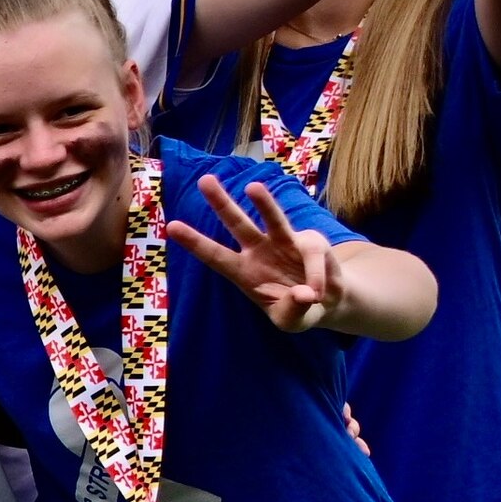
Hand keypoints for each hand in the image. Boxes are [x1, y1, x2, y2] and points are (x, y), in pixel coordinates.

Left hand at [175, 170, 343, 332]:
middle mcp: (259, 251)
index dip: (195, 242)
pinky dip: (316, 274)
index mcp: (243, 272)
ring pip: (273, 218)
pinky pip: (311, 254)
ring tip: (252, 188)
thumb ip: (293, 311)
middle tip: (204, 180)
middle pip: (237, 223)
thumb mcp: (291, 321)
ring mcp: (284, 242)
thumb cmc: (298, 310)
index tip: (172, 226)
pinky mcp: (310, 242)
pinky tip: (317, 292)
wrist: (329, 301)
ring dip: (263, 202)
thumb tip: (304, 295)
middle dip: (221, 202)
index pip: (215, 255)